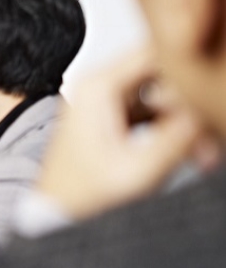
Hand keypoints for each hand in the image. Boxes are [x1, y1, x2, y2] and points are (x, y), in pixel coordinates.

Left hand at [38, 47, 208, 219]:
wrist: (56, 218)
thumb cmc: (82, 198)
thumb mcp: (138, 171)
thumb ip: (178, 137)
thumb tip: (207, 110)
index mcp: (99, 86)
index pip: (158, 49)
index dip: (192, 66)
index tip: (213, 91)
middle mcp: (100, 85)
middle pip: (166, 69)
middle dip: (195, 100)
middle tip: (212, 135)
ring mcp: (107, 100)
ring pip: (167, 92)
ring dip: (191, 119)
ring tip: (205, 154)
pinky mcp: (116, 116)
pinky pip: (158, 111)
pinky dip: (178, 129)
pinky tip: (195, 155)